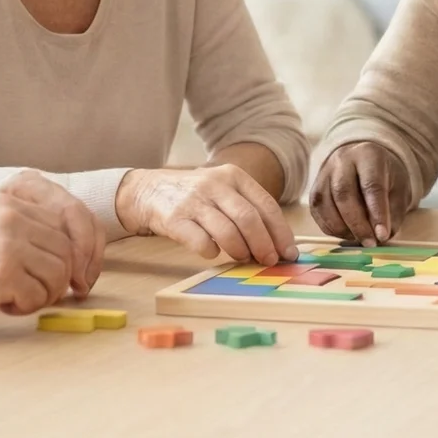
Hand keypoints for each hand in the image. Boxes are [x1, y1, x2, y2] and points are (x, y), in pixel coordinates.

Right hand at [0, 171, 104, 315]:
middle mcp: (14, 218)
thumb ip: (16, 226)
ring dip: (44, 294)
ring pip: (58, 274)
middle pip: (65, 251)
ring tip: (19, 299)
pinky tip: (5, 306)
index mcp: (9, 203)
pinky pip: (38, 296)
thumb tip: (58, 248)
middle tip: (35, 292)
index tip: (50, 274)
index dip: (61, 256)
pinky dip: (26, 307)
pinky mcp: (5, 275)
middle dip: (57, 278)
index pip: (60, 227)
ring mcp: (11, 245)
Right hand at [118, 165, 294, 264]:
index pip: (266, 205)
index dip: (280, 232)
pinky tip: (212, 252)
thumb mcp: (223, 190)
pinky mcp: (175, 218)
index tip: (288, 253)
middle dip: (264, 245)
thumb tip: (277, 245)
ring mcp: (194, 201)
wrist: (149, 191)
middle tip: (268, 261)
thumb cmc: (195, 196)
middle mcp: (215, 184)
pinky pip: (201, 241)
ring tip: (242, 258)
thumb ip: (247, 210)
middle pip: (249, 219)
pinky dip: (211, 251)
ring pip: (227, 231)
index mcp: (234, 176)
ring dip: (240, 250)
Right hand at [309, 141, 411, 244]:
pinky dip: (331, 228)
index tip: (382, 235)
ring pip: (325, 203)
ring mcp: (324, 174)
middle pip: (343, 193)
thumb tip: (381, 237)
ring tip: (359, 239)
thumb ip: (393, 214)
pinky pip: (317, 212)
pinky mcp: (314, 189)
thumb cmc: (385, 177)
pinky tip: (346, 234)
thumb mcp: (399, 190)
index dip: (377, 213)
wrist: (364, 161)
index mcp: (369, 155)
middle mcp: (342, 160)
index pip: (371, 185)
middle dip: (357, 224)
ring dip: (342, 228)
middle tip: (370, 243)